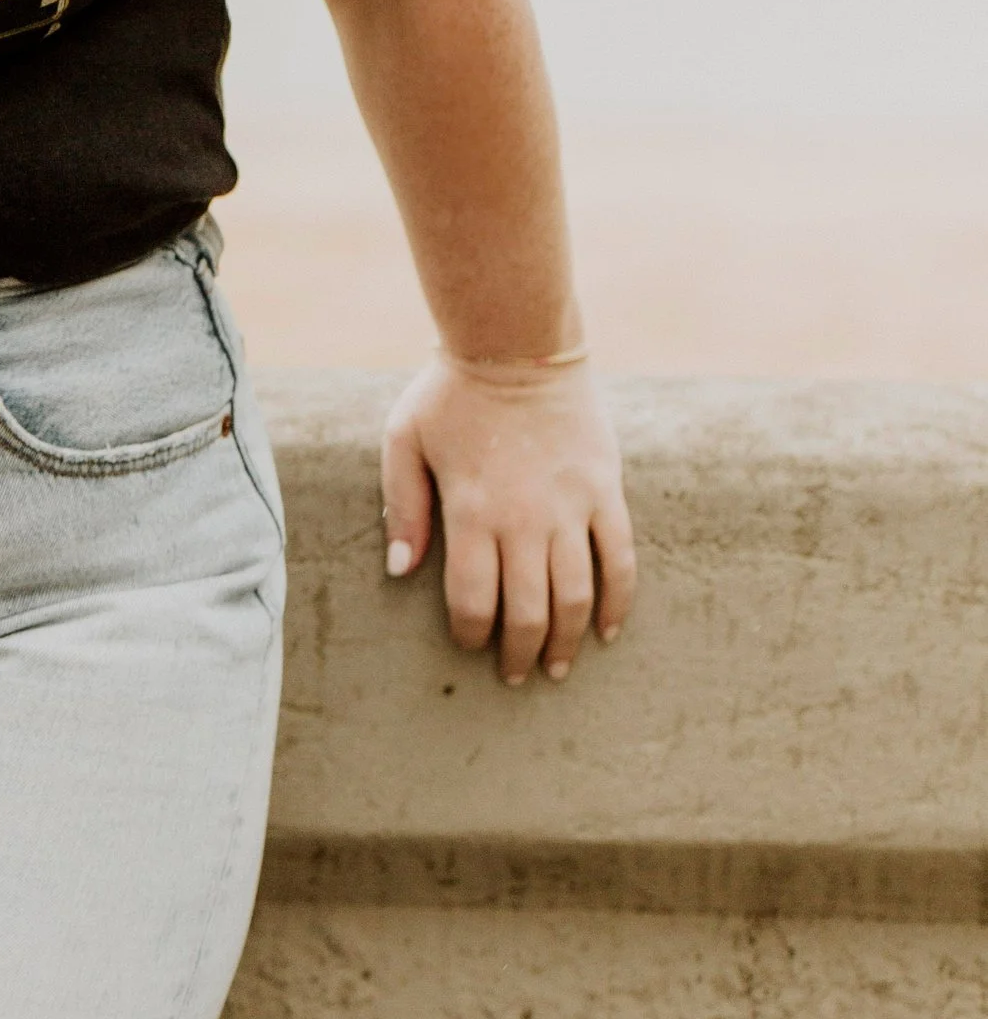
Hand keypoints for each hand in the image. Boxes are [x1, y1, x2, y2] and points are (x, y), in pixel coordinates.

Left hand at [380, 355, 636, 685]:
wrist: (516, 343)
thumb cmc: (450, 393)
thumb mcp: (403, 440)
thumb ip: (402, 506)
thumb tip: (400, 570)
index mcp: (471, 511)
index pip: (472, 600)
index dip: (470, 634)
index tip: (469, 644)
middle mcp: (523, 519)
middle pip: (527, 612)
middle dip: (519, 654)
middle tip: (516, 675)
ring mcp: (569, 507)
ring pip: (576, 597)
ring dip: (567, 641)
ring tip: (557, 667)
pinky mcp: (604, 491)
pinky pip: (620, 559)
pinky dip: (618, 602)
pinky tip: (608, 630)